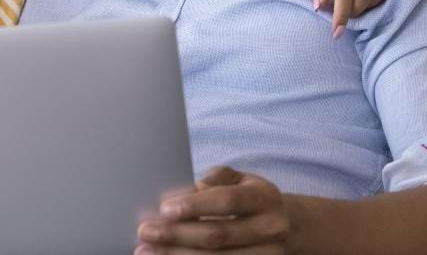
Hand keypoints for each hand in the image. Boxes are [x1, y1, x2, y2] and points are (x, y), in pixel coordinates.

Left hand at [135, 167, 290, 253]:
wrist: (281, 226)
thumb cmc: (247, 198)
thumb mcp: (237, 179)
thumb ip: (213, 181)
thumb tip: (181, 194)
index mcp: (265, 199)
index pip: (227, 202)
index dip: (195, 206)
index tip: (164, 209)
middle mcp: (272, 230)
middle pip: (218, 235)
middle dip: (177, 235)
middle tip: (145, 231)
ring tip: (146, 251)